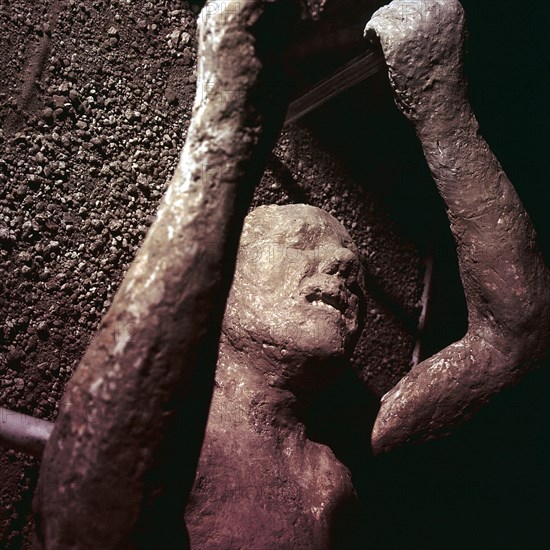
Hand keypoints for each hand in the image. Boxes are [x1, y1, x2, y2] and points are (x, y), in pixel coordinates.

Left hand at [364, 0, 467, 124]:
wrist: (441, 104)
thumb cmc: (443, 80)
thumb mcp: (448, 41)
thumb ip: (434, 24)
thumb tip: (410, 17)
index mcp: (450, 7)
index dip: (408, 10)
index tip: (401, 22)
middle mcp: (433, 9)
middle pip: (402, 2)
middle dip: (393, 17)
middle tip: (385, 34)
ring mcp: (413, 23)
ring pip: (387, 12)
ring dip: (382, 24)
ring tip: (379, 39)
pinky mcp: (395, 38)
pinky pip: (376, 25)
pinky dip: (371, 32)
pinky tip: (372, 41)